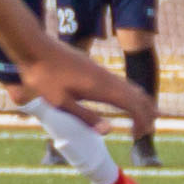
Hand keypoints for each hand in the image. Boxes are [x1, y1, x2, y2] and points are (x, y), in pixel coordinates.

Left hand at [16, 40, 148, 141]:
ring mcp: (101, 71)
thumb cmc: (43, 76)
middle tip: (149, 131)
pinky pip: (120, 82)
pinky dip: (130, 94)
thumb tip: (108, 131)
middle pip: (136, 95)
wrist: (34, 47)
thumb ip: (84, 116)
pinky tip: (125, 100)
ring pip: (130, 87)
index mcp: (101, 87)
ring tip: (147, 116)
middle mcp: (106, 78)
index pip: (132, 105)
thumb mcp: (60, 102)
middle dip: (146, 112)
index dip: (141, 120)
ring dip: (140, 102)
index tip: (139, 136)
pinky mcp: (94, 68)